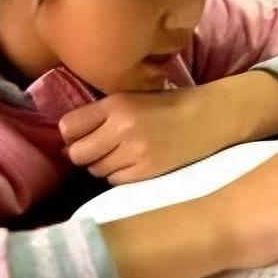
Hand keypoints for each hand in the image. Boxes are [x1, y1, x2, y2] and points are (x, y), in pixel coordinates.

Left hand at [61, 70, 277, 183]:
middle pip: (78, 153)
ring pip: (96, 169)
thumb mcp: (133, 97)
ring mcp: (134, 151)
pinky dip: (120, 175)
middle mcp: (121, 127)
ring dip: (103, 165)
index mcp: (116, 104)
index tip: (83, 135)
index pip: (69, 127)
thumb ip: (101, 114)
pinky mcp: (147, 171)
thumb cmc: (169, 105)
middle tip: (100, 149)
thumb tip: (67, 140)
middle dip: (85, 153)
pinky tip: (135, 163)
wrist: (209, 117)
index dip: (73, 134)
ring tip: (122, 155)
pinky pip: (115, 180)